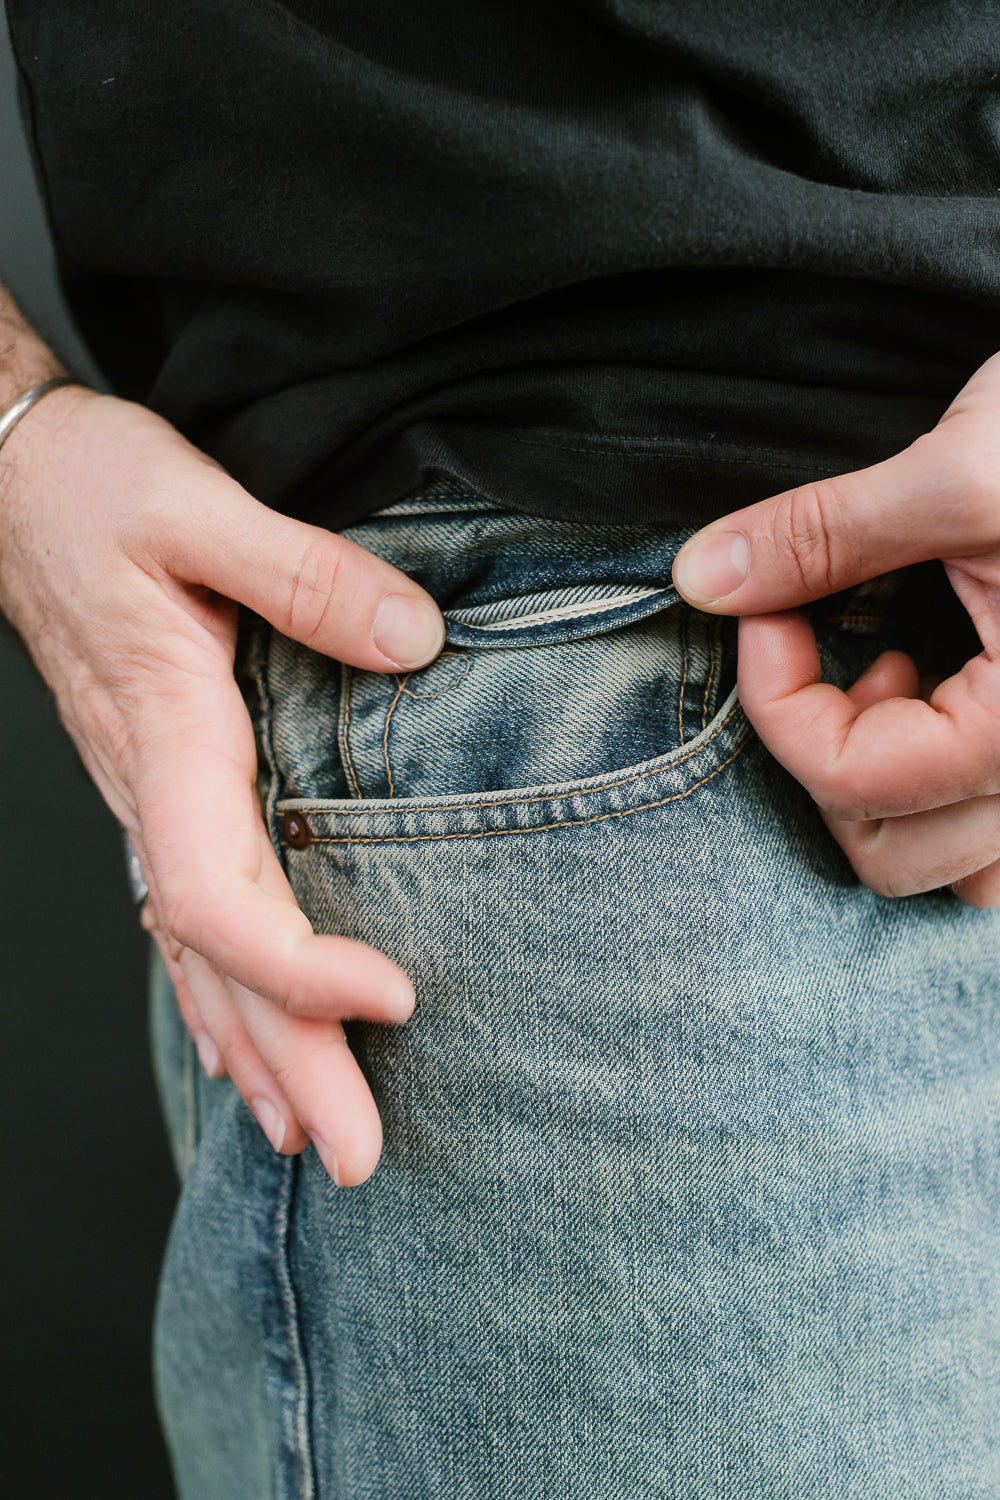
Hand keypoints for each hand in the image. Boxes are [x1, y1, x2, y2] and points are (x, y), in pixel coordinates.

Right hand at [0, 386, 444, 1182]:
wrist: (16, 481)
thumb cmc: (94, 488)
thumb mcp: (197, 504)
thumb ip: (304, 573)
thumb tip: (416, 638)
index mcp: (165, 730)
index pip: (214, 892)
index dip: (298, 966)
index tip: (396, 1000)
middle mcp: (148, 788)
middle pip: (215, 958)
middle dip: (289, 1061)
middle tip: (362, 1159)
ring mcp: (143, 798)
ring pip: (194, 954)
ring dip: (254, 1049)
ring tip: (310, 1136)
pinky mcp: (153, 788)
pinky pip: (180, 918)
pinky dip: (215, 995)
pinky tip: (236, 1048)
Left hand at [671, 350, 999, 908]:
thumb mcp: (965, 471)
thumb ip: (825, 535)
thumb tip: (705, 576)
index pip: (850, 781)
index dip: (776, 696)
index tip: (766, 609)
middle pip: (890, 856)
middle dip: (824, 753)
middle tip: (831, 645)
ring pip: (955, 869)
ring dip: (890, 796)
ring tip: (899, 675)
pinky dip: (947, 795)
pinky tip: (943, 692)